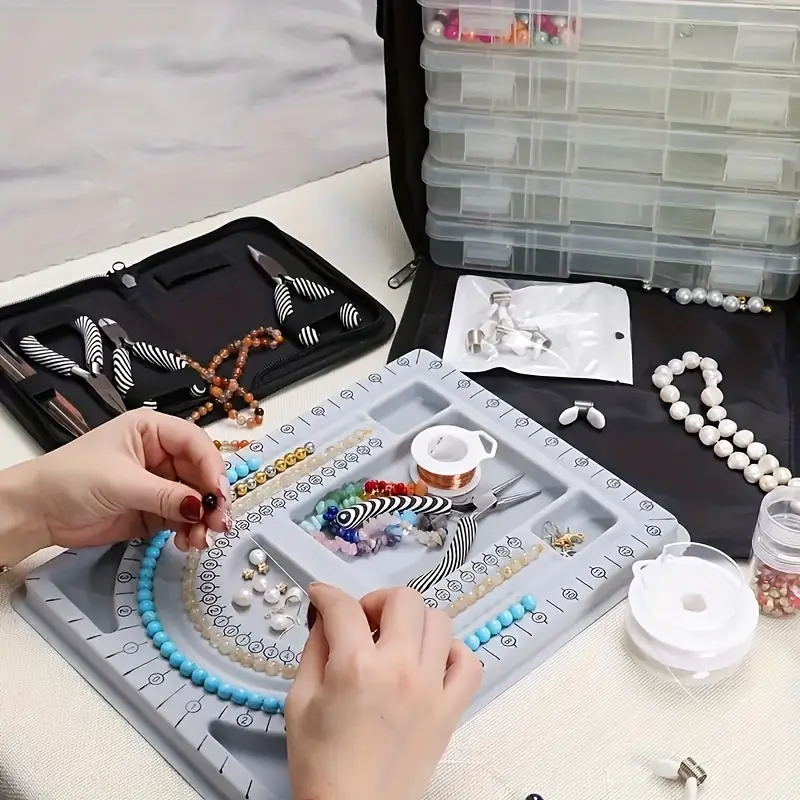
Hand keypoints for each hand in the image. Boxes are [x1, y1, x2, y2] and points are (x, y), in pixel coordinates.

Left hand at [18, 410, 230, 554]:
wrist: (35, 513)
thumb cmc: (72, 479)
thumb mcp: (121, 482)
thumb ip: (165, 495)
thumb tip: (201, 508)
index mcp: (152, 431)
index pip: (195, 443)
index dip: (212, 467)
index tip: (219, 494)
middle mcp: (161, 454)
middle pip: (200, 474)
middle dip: (211, 500)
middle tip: (219, 524)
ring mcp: (158, 484)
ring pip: (194, 500)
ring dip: (203, 521)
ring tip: (201, 541)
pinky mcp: (153, 511)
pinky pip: (182, 520)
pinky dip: (189, 532)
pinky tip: (187, 543)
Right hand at [285, 584, 481, 799]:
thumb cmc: (321, 764)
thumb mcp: (299, 700)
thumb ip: (313, 649)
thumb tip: (325, 617)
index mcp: (356, 666)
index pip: (344, 607)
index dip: (326, 595)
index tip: (321, 598)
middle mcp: (399, 669)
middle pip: (403, 600)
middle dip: (375, 601)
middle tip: (361, 622)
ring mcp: (431, 689)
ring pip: (439, 621)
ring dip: (412, 621)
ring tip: (393, 641)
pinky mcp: (450, 711)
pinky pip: (467, 663)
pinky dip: (451, 652)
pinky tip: (428, 661)